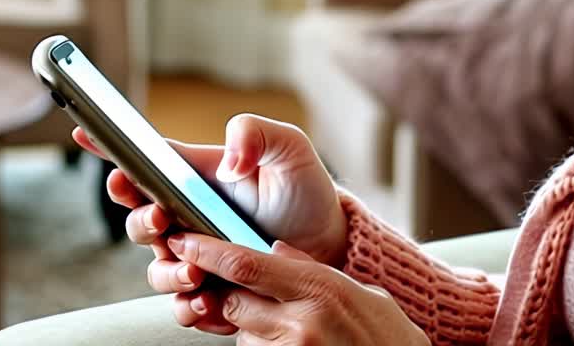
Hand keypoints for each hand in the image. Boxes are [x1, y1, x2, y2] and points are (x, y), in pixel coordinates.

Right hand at [72, 114, 347, 332]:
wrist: (330, 245)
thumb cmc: (304, 191)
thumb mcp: (289, 148)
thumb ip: (255, 133)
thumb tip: (229, 160)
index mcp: (194, 177)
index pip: (142, 162)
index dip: (108, 148)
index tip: (87, 137)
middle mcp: (186, 217)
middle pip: (138, 221)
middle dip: (140, 220)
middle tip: (161, 218)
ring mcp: (196, 256)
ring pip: (157, 268)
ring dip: (167, 270)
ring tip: (196, 270)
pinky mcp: (212, 290)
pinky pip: (183, 305)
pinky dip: (188, 306)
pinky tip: (208, 300)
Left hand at [167, 233, 428, 344]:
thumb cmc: (391, 338)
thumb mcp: (361, 293)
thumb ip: (313, 270)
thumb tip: (276, 250)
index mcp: (319, 288)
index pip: (245, 264)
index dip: (206, 251)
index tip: (182, 240)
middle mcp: (301, 323)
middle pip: (232, 302)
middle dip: (229, 297)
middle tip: (247, 294)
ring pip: (243, 336)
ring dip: (253, 330)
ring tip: (294, 331)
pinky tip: (296, 345)